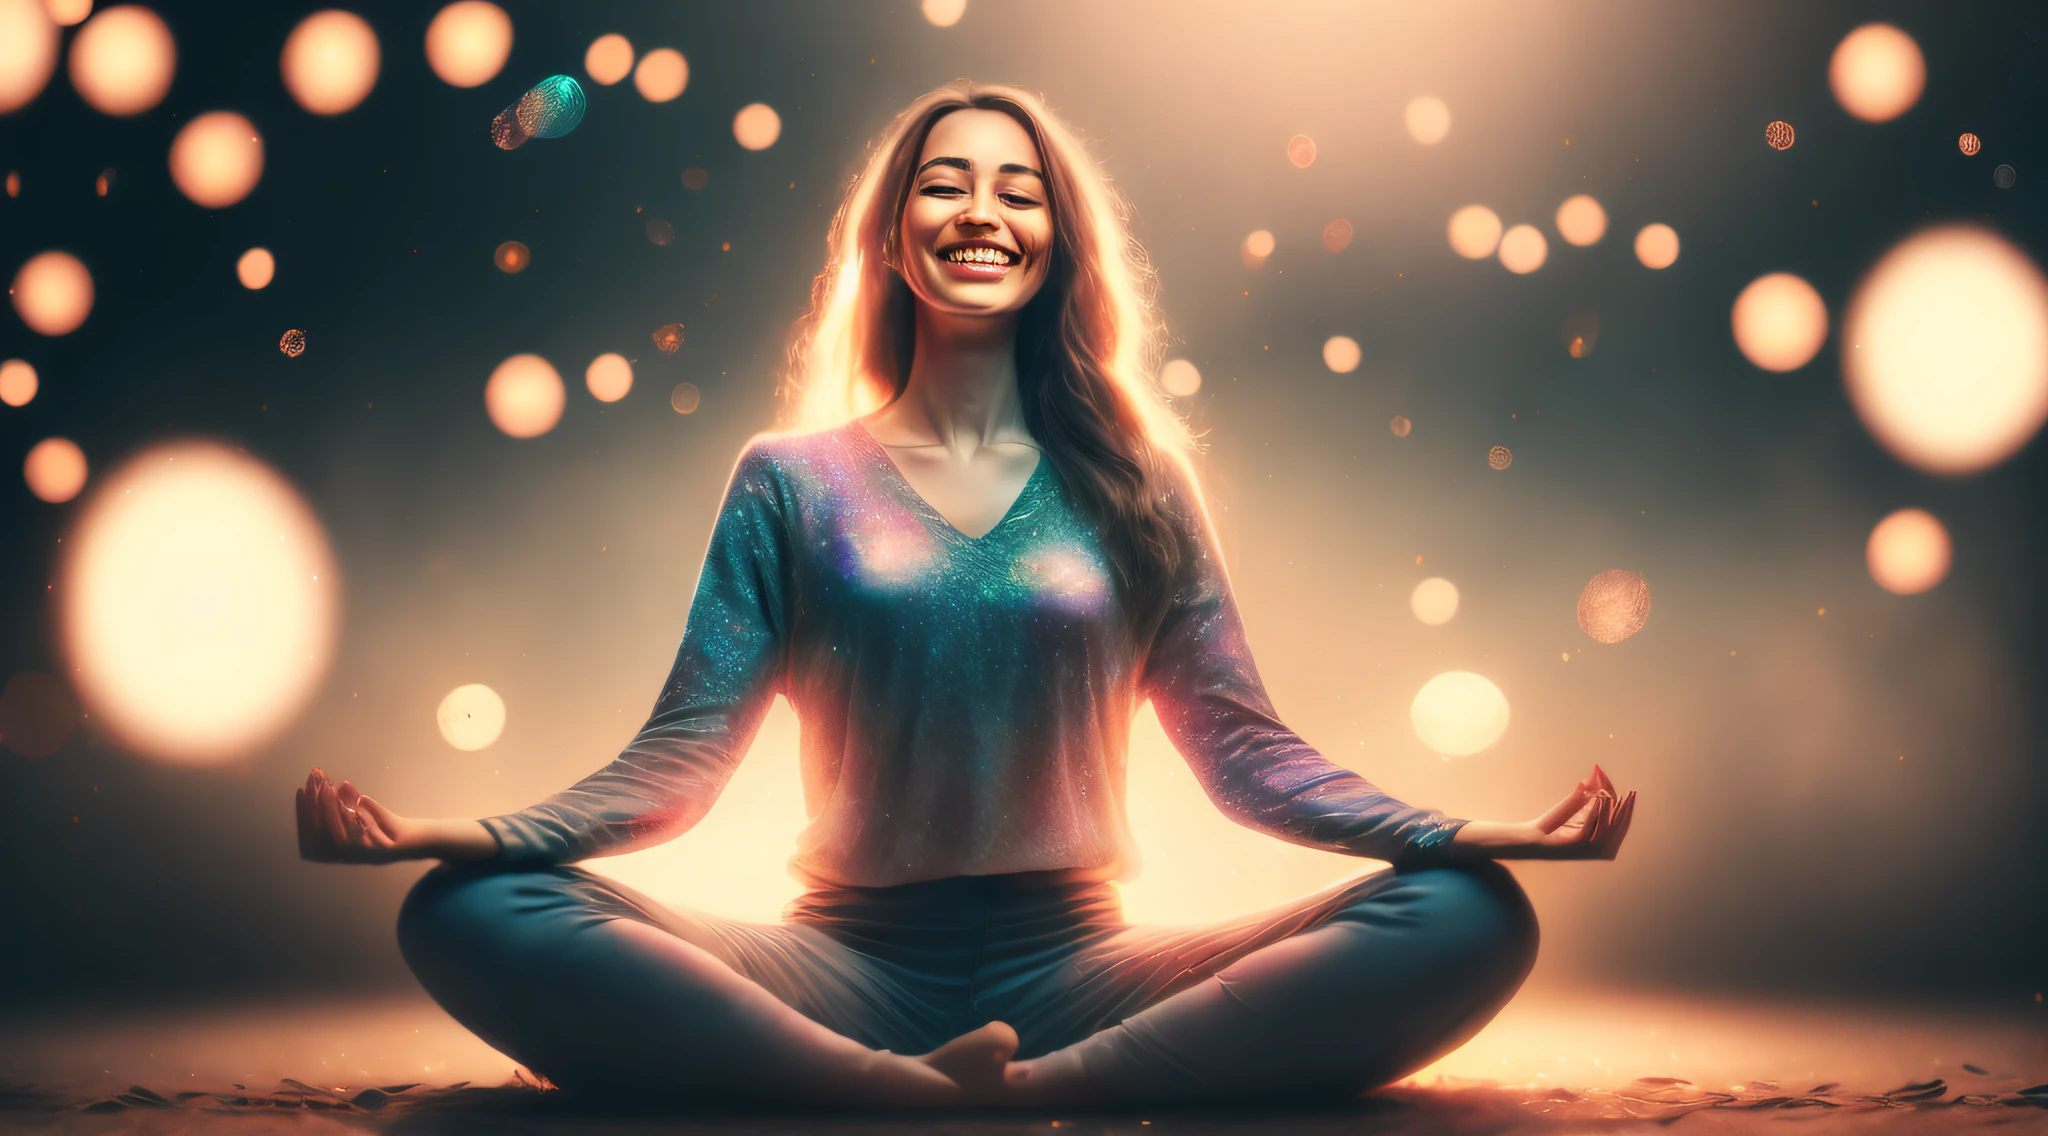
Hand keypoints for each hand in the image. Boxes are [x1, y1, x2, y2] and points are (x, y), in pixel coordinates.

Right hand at [296, 767, 414, 863]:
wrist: (417, 840)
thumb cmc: (386, 826)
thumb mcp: (365, 812)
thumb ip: (351, 802)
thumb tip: (340, 785)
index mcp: (338, 850)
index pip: (311, 836)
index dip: (303, 813)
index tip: (301, 790)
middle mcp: (348, 856)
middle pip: (324, 835)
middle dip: (316, 807)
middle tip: (315, 782)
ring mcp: (365, 854)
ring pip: (342, 835)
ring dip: (334, 809)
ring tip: (330, 786)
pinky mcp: (383, 850)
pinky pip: (368, 836)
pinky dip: (362, 817)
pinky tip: (360, 797)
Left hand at [1452, 763, 1635, 860]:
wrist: (1530, 838)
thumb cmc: (1550, 824)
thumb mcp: (1573, 807)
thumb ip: (1587, 795)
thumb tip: (1595, 774)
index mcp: (1599, 841)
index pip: (1619, 825)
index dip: (1627, 809)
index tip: (1631, 793)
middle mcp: (1597, 848)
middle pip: (1618, 827)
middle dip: (1625, 809)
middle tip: (1630, 792)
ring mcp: (1588, 848)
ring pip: (1608, 827)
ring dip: (1613, 808)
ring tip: (1616, 793)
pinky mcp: (1576, 845)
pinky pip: (1592, 826)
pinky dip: (1597, 812)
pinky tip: (1600, 799)